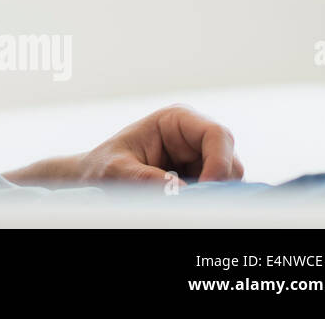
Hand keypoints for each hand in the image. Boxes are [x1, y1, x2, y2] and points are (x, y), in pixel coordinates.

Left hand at [3, 104, 244, 187]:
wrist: (94, 178)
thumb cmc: (103, 166)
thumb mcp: (116, 170)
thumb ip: (144, 178)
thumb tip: (178, 189)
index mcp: (176, 120)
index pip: (218, 135)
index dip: (220, 163)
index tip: (205, 191)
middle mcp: (193, 135)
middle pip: (229, 159)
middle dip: (218, 183)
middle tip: (194, 204)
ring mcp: (198, 156)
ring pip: (228, 179)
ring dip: (211, 194)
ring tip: (179, 202)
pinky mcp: (198, 176)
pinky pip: (216, 191)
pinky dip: (204, 200)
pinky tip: (182, 203)